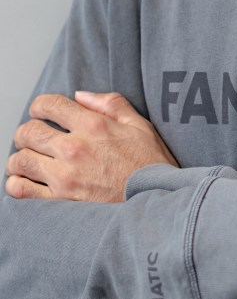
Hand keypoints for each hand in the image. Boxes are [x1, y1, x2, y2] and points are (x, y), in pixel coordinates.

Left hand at [5, 91, 178, 202]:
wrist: (157, 202)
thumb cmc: (150, 165)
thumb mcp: (139, 125)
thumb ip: (110, 104)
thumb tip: (80, 96)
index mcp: (93, 126)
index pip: (49, 105)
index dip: (40, 105)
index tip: (41, 111)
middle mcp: (74, 149)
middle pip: (28, 131)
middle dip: (27, 131)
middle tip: (32, 137)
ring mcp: (65, 177)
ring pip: (20, 160)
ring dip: (20, 157)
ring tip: (29, 160)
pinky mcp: (60, 202)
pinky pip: (22, 190)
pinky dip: (17, 184)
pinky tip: (26, 181)